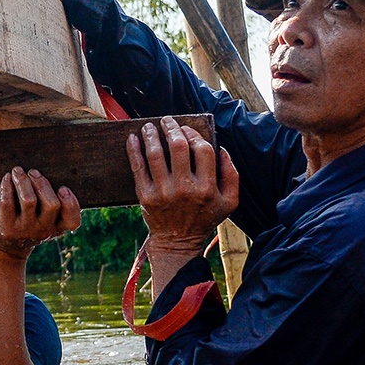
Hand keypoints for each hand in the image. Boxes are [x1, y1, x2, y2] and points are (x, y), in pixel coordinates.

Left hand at [0, 168, 81, 260]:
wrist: (7, 247)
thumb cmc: (30, 224)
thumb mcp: (46, 221)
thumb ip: (52, 205)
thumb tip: (47, 174)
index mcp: (57, 227)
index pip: (72, 221)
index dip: (71, 203)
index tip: (63, 188)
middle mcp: (44, 230)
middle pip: (51, 204)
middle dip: (42, 184)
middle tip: (33, 172)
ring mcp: (25, 230)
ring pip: (29, 200)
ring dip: (23, 181)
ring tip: (18, 171)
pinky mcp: (7, 227)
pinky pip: (7, 203)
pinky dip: (7, 187)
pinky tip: (7, 178)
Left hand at [127, 116, 238, 268]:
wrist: (177, 243)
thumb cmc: (204, 219)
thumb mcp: (229, 202)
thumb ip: (231, 175)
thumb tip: (222, 149)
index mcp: (207, 188)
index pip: (202, 150)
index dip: (194, 134)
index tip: (187, 129)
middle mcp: (185, 189)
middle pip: (178, 147)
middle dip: (172, 128)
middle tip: (167, 120)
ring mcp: (163, 192)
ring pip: (155, 154)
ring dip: (151, 135)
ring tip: (149, 127)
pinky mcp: (146, 197)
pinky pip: (137, 168)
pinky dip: (133, 150)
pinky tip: (132, 139)